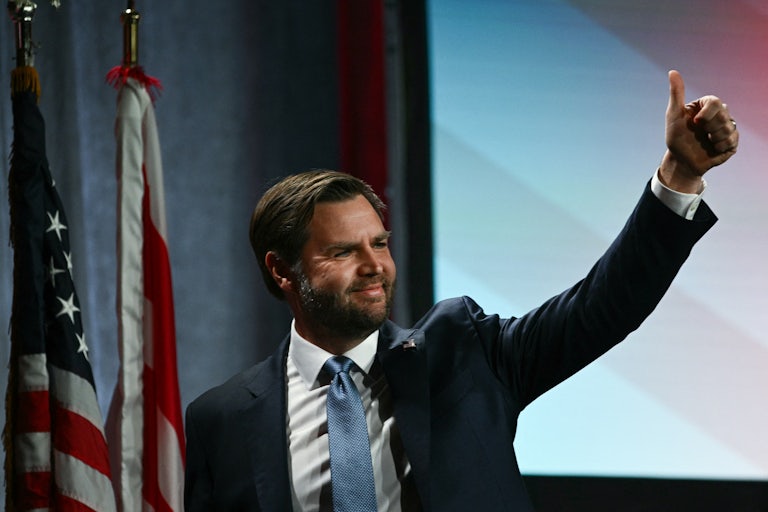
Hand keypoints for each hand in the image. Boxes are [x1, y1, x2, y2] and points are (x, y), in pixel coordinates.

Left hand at [660, 70, 738, 192]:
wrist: (681, 160)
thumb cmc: (676, 137)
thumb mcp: (673, 115)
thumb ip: (676, 93)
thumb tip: (672, 72)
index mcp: (707, 106)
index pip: (716, 102)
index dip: (707, 114)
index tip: (695, 122)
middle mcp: (719, 114)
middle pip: (723, 115)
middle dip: (708, 128)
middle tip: (700, 133)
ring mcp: (727, 128)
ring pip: (728, 129)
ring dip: (713, 138)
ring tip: (705, 141)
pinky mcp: (732, 142)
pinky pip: (732, 141)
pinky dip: (719, 146)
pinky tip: (712, 148)